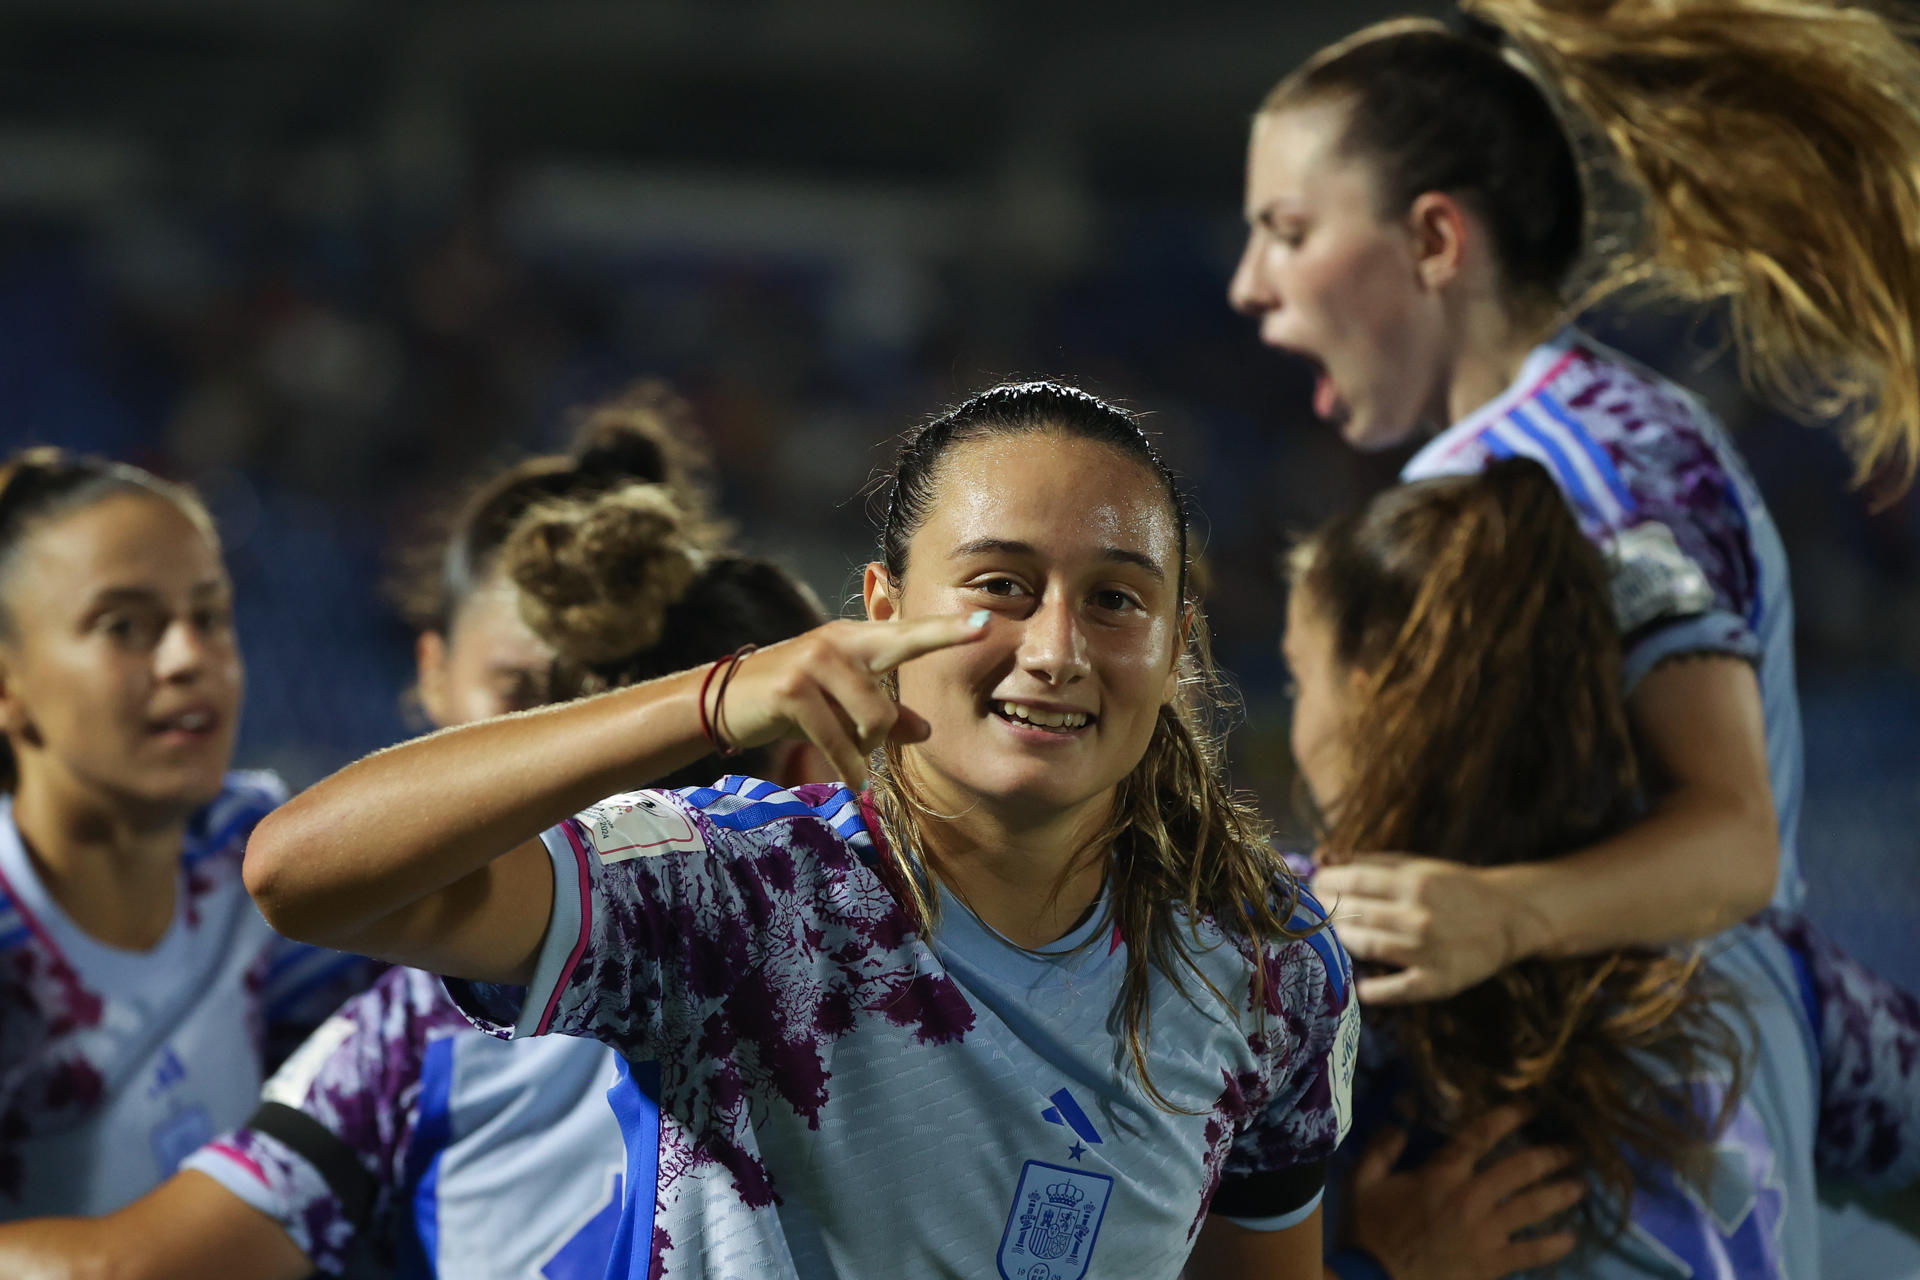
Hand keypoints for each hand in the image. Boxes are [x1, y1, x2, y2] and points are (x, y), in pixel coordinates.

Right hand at [715, 613, 987, 787]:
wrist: (722, 700)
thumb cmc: (790, 702)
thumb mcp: (840, 704)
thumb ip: (886, 716)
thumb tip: (927, 731)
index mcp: (855, 639)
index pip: (909, 634)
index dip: (947, 631)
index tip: (986, 623)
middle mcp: (838, 642)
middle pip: (893, 685)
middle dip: (884, 730)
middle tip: (869, 742)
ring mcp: (814, 662)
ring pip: (872, 719)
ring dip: (862, 749)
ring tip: (847, 755)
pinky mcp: (792, 690)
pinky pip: (839, 739)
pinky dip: (846, 766)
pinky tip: (848, 780)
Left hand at [1313, 854, 1541, 1003]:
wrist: (1508, 916)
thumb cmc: (1453, 887)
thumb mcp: (1418, 865)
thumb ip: (1371, 862)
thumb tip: (1323, 857)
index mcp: (1415, 882)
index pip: (1354, 880)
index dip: (1325, 883)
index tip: (1313, 886)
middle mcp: (1420, 915)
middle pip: (1355, 913)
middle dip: (1328, 911)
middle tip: (1318, 912)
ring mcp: (1429, 950)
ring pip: (1368, 946)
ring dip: (1344, 941)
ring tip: (1338, 936)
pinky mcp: (1440, 981)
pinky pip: (1396, 990)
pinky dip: (1372, 990)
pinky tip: (1360, 984)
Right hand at [1346, 1105, 1583, 1279]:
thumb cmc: (1365, 1230)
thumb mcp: (1362, 1179)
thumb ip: (1385, 1143)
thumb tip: (1405, 1107)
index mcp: (1441, 1174)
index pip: (1481, 1135)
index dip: (1510, 1115)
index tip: (1534, 1105)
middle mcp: (1470, 1198)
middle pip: (1520, 1169)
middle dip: (1551, 1155)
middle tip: (1575, 1147)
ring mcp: (1485, 1234)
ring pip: (1533, 1207)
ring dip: (1560, 1194)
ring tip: (1582, 1184)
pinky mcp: (1490, 1265)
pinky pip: (1530, 1253)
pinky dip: (1553, 1246)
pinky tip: (1571, 1239)